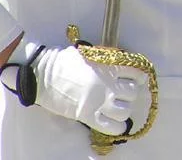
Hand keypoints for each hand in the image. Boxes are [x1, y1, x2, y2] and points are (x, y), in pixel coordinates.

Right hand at [2, 41, 147, 134]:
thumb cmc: (65, 62)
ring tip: (116, 108)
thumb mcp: (91, 54)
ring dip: (123, 110)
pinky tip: (115, 123)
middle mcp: (108, 84)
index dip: (138, 78)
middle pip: (133, 93)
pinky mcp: (87, 116)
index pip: (137, 74)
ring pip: (125, 111)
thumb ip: (107, 60)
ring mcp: (99, 101)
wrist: (42, 75)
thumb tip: (121, 65)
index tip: (135, 80)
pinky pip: (112, 127)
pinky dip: (117, 127)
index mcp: (109, 66)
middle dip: (129, 94)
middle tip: (121, 94)